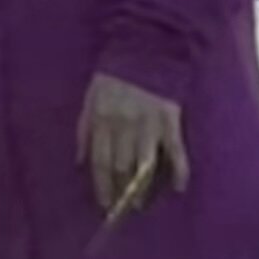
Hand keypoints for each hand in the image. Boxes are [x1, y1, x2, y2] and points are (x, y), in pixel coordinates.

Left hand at [79, 72, 186, 225]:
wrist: (146, 49)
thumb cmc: (114, 76)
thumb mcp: (89, 100)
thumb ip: (83, 131)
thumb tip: (79, 162)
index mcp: (101, 120)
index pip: (100, 162)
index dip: (101, 186)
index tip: (102, 204)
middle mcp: (124, 125)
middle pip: (121, 167)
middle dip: (120, 191)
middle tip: (121, 209)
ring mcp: (149, 124)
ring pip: (144, 164)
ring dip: (142, 188)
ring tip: (140, 205)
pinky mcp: (171, 120)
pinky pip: (176, 150)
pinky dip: (178, 170)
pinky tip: (177, 187)